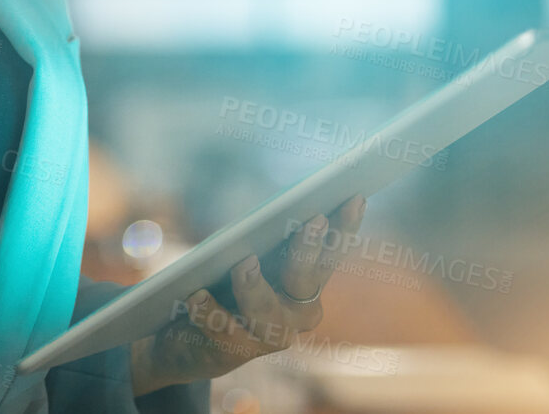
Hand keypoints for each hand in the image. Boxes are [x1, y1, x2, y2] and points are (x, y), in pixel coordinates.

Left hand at [129, 195, 366, 396]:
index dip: (346, 227)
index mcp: (308, 284)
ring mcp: (270, 335)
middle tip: (312, 220)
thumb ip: (265, 238)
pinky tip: (196, 294)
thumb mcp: (250, 257)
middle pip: (307, 279)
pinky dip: (209, 310)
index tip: (354, 198)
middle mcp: (299, 313)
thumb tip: (273, 209)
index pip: (332, 252)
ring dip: (254, 286)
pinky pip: (223, 329)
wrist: (194, 340)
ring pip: (265, 310)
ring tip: (244, 263)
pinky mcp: (236, 351)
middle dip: (308, 249)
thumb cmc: (228, 284)